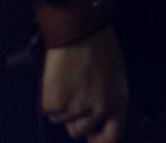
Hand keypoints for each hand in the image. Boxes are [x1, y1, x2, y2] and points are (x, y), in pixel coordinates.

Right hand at [41, 26, 127, 142]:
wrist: (80, 34)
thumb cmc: (101, 52)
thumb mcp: (115, 79)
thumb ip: (110, 103)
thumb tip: (100, 124)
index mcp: (117, 103)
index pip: (113, 137)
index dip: (101, 141)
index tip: (93, 140)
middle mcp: (98, 111)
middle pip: (79, 131)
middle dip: (76, 118)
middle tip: (77, 94)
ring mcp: (75, 109)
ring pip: (62, 119)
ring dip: (64, 105)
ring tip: (70, 81)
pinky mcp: (54, 104)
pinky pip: (49, 110)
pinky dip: (51, 98)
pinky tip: (59, 80)